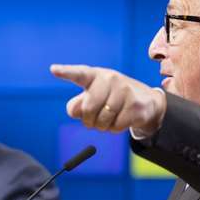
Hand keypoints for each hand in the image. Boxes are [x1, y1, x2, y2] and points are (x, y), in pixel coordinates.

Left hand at [51, 64, 165, 134]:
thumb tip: (74, 111)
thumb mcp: (93, 98)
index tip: (53, 69)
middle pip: (88, 108)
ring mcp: (124, 90)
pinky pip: (116, 126)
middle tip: (94, 120)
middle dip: (89, 120)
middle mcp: (110, 78)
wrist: (146, 101)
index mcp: (95, 75)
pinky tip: (122, 119)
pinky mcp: (135, 105)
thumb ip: (78, 105)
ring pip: (102, 120)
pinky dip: (115, 129)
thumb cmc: (111, 98)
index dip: (65, 72)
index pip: (79, 74)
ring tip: (110, 118)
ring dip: (103, 126)